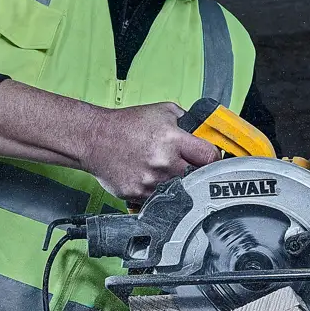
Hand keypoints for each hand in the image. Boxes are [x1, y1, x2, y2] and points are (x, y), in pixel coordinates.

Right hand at [82, 102, 218, 202]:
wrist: (94, 138)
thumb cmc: (126, 125)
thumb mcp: (163, 111)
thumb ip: (187, 122)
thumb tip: (205, 133)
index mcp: (172, 139)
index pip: (209, 156)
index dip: (214, 159)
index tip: (212, 161)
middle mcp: (163, 162)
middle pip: (197, 177)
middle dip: (195, 172)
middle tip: (188, 166)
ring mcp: (150, 181)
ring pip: (179, 190)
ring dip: (176, 183)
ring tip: (163, 169)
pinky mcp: (138, 194)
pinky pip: (159, 198)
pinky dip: (158, 191)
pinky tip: (149, 177)